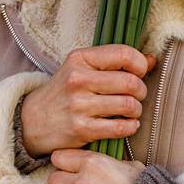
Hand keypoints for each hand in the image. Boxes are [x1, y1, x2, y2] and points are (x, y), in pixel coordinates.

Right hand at [20, 45, 156, 156]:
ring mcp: (79, 105)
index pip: (124, 54)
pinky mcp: (81, 129)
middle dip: (141, 90)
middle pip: (131, 82)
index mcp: (80, 58)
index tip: (139, 73)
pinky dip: (130, 126)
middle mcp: (78, 80)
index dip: (140, 64)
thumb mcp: (83, 68)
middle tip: (136, 95)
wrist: (31, 121)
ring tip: (130, 110)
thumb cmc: (65, 91)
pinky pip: (120, 127)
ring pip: (128, 105)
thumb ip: (116, 62)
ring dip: (136, 110)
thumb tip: (152, 60)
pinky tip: (127, 124)